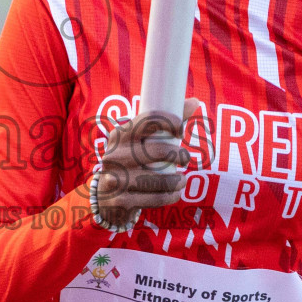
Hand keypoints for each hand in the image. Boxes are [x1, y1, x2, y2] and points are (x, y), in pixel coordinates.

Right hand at [93, 98, 200, 227]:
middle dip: (179, 155)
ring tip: (182, 180)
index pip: (148, 120)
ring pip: (158, 179)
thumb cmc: (130, 162)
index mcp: (119, 135)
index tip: (180, 131)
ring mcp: (116, 179)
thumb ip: (164, 123)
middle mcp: (114, 155)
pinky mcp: (121, 200)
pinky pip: (154, 199)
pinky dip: (170, 196)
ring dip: (177, 180)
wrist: (105, 196)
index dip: (170, 122)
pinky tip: (175, 194)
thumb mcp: (138, 142)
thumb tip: (195, 101)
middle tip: (186, 159)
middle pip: (158, 150)